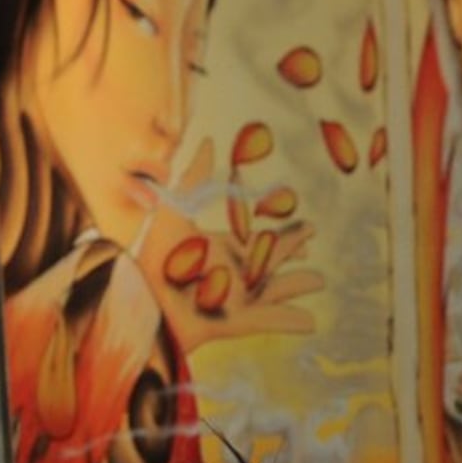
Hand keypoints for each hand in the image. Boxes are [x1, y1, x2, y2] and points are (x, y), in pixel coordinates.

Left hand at [141, 140, 320, 351]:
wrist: (140, 300)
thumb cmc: (151, 255)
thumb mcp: (173, 210)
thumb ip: (194, 177)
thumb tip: (208, 140)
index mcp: (218, 248)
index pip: (257, 240)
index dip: (284, 234)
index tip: (309, 228)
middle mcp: (229, 273)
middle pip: (270, 262)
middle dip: (293, 252)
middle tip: (314, 246)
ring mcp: (232, 299)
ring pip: (273, 292)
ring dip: (297, 286)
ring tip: (322, 280)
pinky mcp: (232, 323)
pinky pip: (268, 321)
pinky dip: (290, 320)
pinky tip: (314, 321)